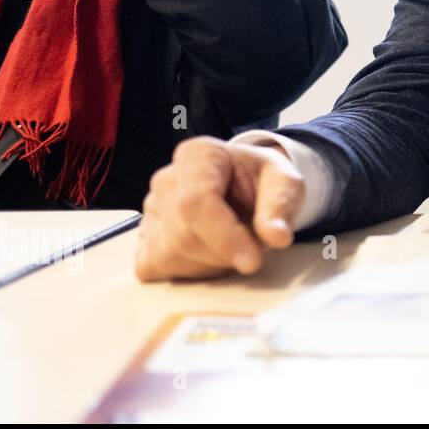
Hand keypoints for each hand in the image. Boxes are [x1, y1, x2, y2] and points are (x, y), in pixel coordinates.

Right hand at [135, 137, 304, 281]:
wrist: (247, 188)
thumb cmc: (262, 182)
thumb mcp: (285, 183)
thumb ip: (281, 205)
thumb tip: (276, 236)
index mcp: (199, 155)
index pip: (196, 202)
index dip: (223, 237)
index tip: (252, 261)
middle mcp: (166, 180)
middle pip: (183, 235)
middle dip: (224, 254)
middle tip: (251, 246)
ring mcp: (150, 210)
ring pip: (169, 256)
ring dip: (210, 264)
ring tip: (233, 244)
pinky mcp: (143, 239)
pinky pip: (155, 268)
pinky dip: (187, 273)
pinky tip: (209, 256)